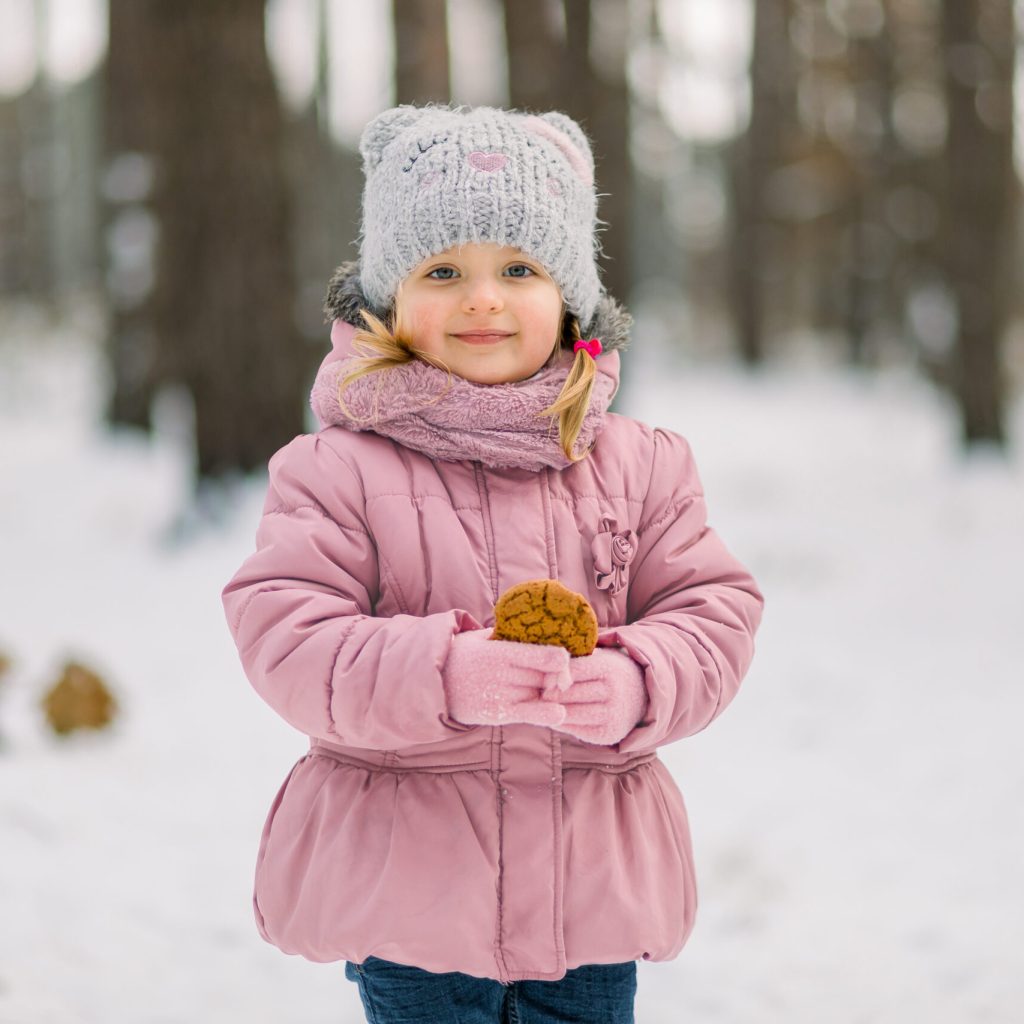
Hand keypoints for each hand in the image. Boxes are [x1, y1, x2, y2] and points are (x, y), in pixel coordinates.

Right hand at [442, 629, 571, 728]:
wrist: (431, 683)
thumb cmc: (462, 655)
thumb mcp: (482, 637)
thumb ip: (508, 634)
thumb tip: (541, 625)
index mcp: (500, 650)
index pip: (546, 656)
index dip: (563, 660)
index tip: (564, 660)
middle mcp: (501, 674)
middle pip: (546, 678)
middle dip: (559, 678)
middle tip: (562, 677)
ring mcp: (498, 696)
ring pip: (540, 695)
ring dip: (552, 694)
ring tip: (554, 690)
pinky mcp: (496, 714)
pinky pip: (529, 715)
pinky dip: (547, 714)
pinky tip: (559, 713)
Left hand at [542, 646, 647, 745]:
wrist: (641, 696)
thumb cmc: (607, 673)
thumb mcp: (597, 658)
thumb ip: (572, 662)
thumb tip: (543, 675)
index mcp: (609, 668)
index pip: (571, 671)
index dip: (552, 675)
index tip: (542, 677)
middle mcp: (614, 692)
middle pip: (567, 694)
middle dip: (547, 694)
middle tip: (537, 693)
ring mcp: (612, 715)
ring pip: (569, 714)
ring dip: (551, 711)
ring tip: (542, 705)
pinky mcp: (608, 735)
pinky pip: (575, 731)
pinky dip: (561, 724)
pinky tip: (556, 716)